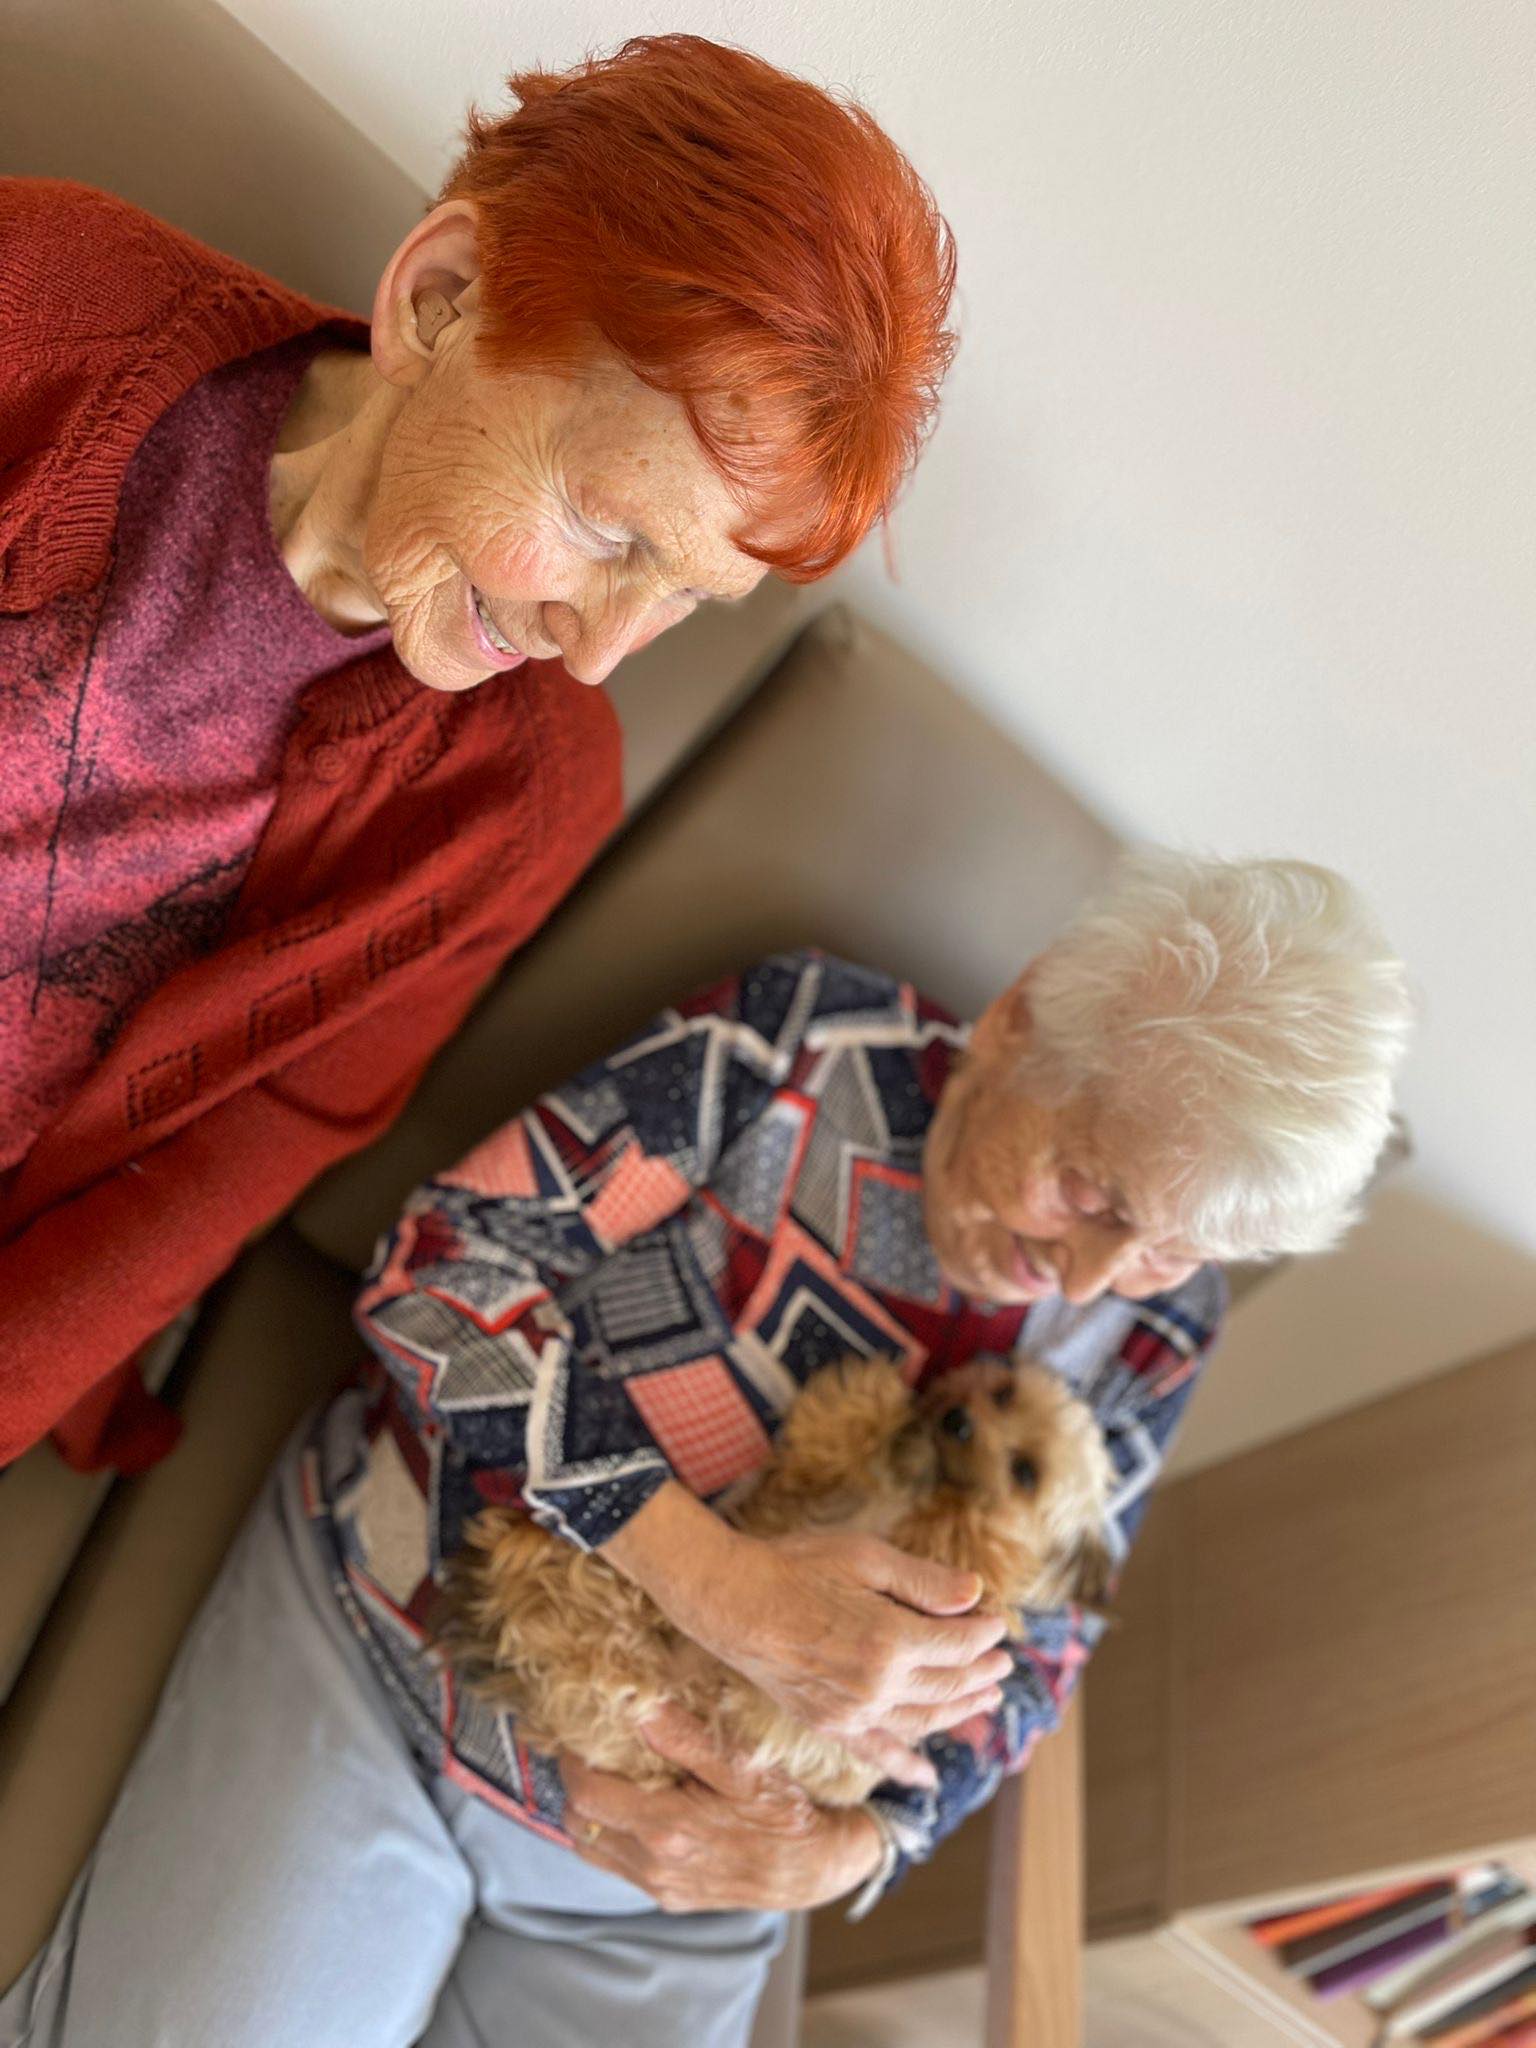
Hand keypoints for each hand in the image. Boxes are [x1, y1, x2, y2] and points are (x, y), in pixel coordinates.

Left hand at [563, 1705, 884, 1912]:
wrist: (816, 1869)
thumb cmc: (784, 1811)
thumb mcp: (743, 1766)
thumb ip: (686, 1737)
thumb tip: (639, 1705)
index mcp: (667, 1829)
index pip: (586, 1793)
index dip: (574, 1759)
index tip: (580, 1731)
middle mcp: (655, 1865)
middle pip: (578, 1822)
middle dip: (575, 1783)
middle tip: (591, 1749)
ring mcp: (660, 1886)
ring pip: (591, 1848)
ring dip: (590, 1811)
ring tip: (611, 1776)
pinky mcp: (670, 1898)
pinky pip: (618, 1866)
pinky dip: (612, 1835)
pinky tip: (637, 1807)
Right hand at [603, 1484, 1011, 1787]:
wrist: (733, 1601)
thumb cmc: (796, 1567)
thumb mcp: (864, 1557)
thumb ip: (923, 1581)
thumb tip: (975, 1595)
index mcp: (890, 1640)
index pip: (958, 1644)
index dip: (983, 1633)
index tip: (996, 1620)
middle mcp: (877, 1686)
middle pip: (947, 1685)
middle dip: (981, 1673)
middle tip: (1003, 1663)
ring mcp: (852, 1712)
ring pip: (923, 1720)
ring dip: (960, 1711)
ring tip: (986, 1702)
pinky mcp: (829, 1724)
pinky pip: (877, 1753)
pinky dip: (906, 1766)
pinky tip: (927, 1778)